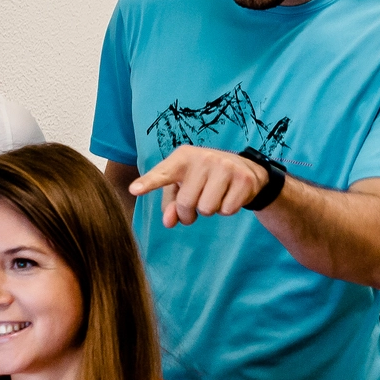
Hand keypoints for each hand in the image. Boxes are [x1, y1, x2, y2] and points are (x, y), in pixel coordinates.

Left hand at [127, 145, 271, 228]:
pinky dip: (227, 209)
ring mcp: (225, 167)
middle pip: (186, 203)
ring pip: (207, 209)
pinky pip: (227, 210)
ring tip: (215, 195)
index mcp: (183, 157)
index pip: (163, 173)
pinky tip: (229, 195)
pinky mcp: (243, 179)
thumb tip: (169, 222)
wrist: (245, 169)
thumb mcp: (184, 186)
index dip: (149, 182)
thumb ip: (171, 204)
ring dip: (209, 210)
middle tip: (198, 201)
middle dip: (190, 212)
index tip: (134, 190)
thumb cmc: (204, 178)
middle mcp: (204, 158)